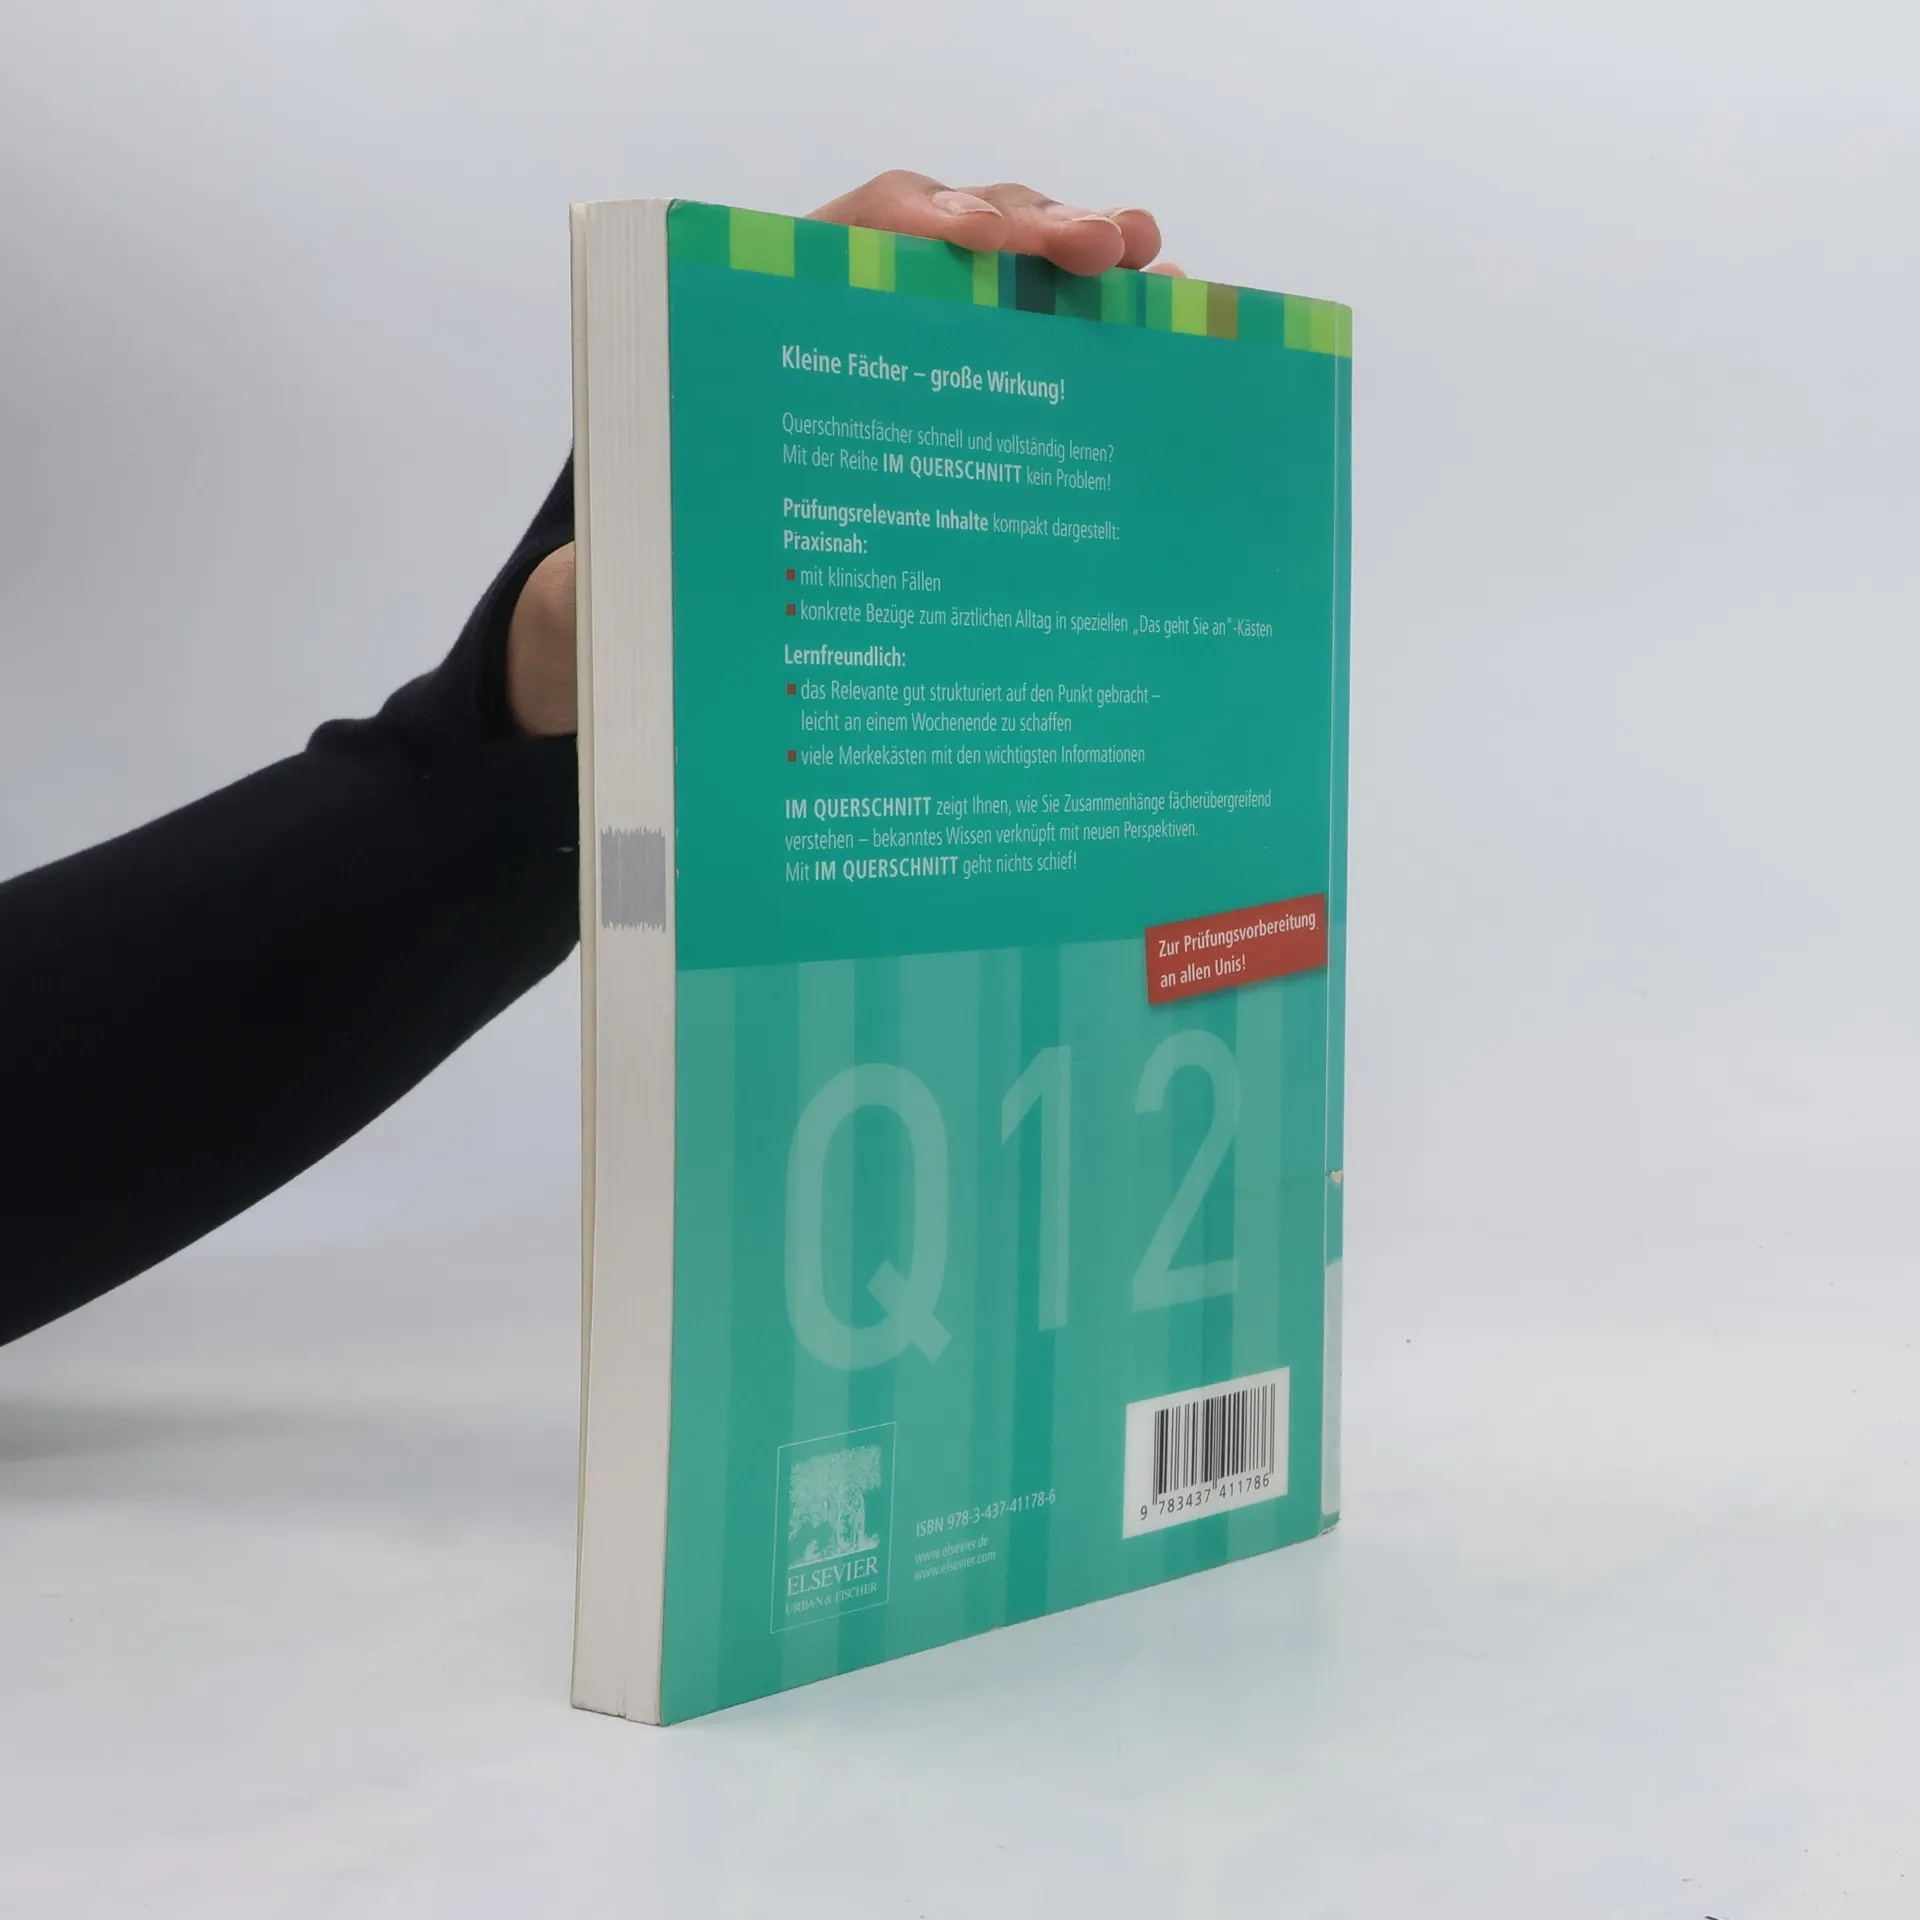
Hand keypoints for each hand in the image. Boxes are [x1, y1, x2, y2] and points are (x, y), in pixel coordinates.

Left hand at [505, 174, 1176, 736]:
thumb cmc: (663, 570)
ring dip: (1083, 267)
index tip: (972, 240)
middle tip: (1107, 249)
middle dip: (1032, 230)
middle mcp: (856, 325)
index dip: (917, 222)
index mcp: (770, 328)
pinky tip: (1160, 333)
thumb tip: (604, 582)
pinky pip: (1037, 354)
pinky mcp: (971, 409)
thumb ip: (629, 555)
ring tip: (1155, 274)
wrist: (685, 606)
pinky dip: (1097, 334)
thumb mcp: (638, 556)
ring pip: (1011, 286)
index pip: (850, 233)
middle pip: (953, 238)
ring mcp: (922, 361)